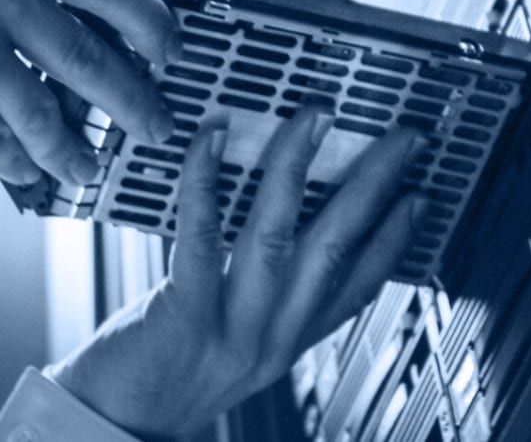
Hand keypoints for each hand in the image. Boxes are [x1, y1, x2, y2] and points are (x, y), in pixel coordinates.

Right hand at [0, 0, 178, 185]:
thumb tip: (82, 16)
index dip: (148, 20)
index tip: (169, 48)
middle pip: (91, 57)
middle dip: (134, 101)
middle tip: (156, 124)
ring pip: (49, 114)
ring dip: (77, 149)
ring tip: (91, 165)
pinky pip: (2, 143)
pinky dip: (21, 163)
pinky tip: (32, 173)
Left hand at [47, 108, 429, 438]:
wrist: (112, 427)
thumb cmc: (161, 378)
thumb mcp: (234, 349)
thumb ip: (263, 302)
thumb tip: (281, 237)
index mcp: (287, 343)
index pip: (357, 288)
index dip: (393, 239)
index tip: (418, 197)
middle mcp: (270, 338)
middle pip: (334, 250)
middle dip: (372, 187)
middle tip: (400, 139)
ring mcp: (232, 329)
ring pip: (278, 237)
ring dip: (298, 169)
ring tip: (316, 119)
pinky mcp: (183, 317)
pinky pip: (201, 239)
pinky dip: (207, 183)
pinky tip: (213, 140)